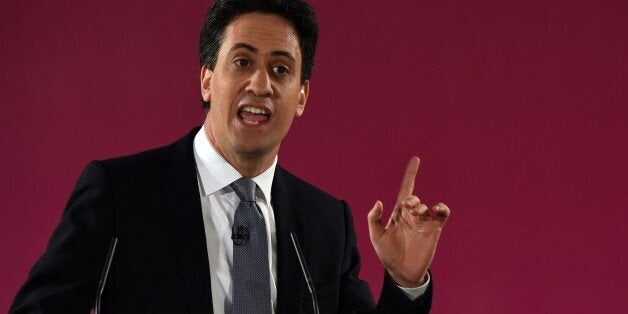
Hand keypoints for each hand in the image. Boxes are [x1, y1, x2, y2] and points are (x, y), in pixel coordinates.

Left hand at [367, 156, 450, 286]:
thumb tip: (379, 201)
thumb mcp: (376, 237)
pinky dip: (442, 209)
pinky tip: (436, 210)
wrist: (401, 272)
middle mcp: (411, 216)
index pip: (405, 189)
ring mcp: (424, 223)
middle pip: (413, 198)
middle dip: (411, 199)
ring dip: (423, 207)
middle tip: (408, 206)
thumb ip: (374, 219)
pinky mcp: (434, 230)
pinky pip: (442, 214)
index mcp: (398, 214)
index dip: (410, 174)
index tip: (416, 159)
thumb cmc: (387, 254)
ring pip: (427, 206)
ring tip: (418, 214)